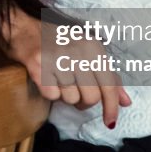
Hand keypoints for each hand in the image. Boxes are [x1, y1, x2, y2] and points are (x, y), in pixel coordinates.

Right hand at [0, 5, 130, 128]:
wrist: (24, 29)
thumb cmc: (61, 43)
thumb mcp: (89, 53)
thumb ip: (109, 78)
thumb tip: (125, 102)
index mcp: (94, 47)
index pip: (109, 85)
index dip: (111, 107)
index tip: (110, 123)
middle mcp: (78, 51)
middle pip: (91, 97)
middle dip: (84, 102)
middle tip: (76, 92)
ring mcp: (58, 58)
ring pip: (71, 99)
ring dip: (66, 96)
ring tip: (59, 80)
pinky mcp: (38, 66)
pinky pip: (52, 96)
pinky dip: (50, 92)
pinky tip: (47, 78)